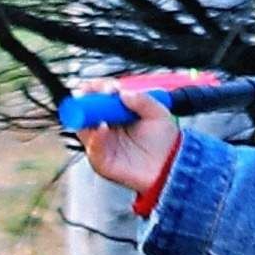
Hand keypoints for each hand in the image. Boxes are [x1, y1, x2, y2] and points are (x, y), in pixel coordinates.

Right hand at [78, 68, 219, 192]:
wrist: (170, 167)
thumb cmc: (164, 143)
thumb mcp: (159, 114)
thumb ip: (143, 100)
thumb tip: (123, 92)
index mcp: (117, 112)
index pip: (100, 96)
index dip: (99, 88)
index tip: (107, 87)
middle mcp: (106, 126)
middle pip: (85, 109)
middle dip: (87, 99)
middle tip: (95, 94)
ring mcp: (102, 143)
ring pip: (83, 126)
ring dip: (88, 116)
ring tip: (100, 112)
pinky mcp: (101, 160)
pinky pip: (92, 147)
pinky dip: (95, 137)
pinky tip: (102, 128)